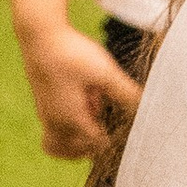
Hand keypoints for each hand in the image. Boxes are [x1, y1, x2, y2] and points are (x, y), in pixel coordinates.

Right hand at [16, 16, 140, 159]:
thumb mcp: (105, 72)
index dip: (115, 138)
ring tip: (92, 111)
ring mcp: (45, 115)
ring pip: (62, 145)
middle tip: (107, 119)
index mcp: (71, 120)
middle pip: (78, 152)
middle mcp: (55, 123)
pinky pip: (54, 131)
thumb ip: (127, 93)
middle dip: (95, 142)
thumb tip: (148, 109)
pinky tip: (81, 99)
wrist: (39, 34)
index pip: (98, 145)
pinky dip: (68, 127)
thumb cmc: (71, 53)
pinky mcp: (42, 105)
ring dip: (79, 137)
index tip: (126, 123)